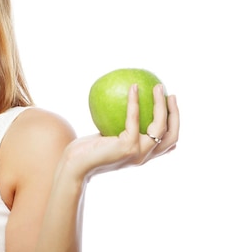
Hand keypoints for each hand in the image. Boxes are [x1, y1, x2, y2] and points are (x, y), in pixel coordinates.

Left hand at [63, 84, 178, 181]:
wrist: (75, 165)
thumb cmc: (87, 150)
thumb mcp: (108, 137)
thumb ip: (119, 127)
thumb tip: (123, 104)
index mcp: (143, 155)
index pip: (168, 143)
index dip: (175, 123)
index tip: (171, 103)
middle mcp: (144, 156)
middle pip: (172, 136)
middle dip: (175, 114)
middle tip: (170, 93)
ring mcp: (138, 153)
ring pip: (160, 126)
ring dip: (161, 104)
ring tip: (157, 87)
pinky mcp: (128, 147)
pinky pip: (134, 118)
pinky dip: (135, 101)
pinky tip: (133, 87)